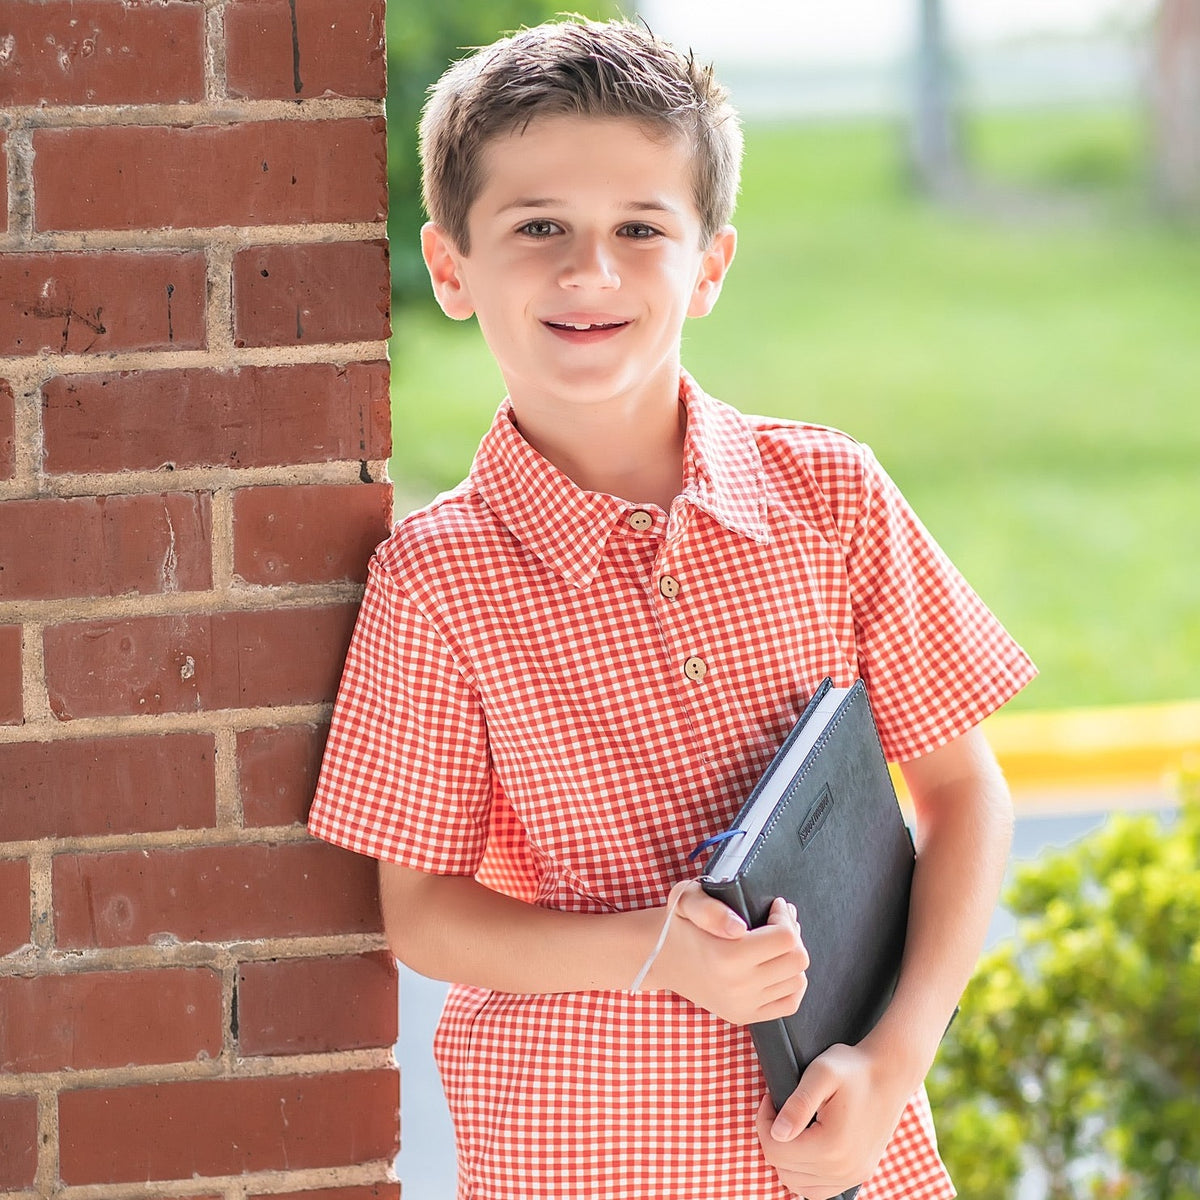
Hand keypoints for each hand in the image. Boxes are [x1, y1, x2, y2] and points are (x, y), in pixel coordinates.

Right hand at [643, 884, 807, 1025]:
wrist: (662, 958)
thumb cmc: (679, 924)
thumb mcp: (685, 900)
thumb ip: (709, 909)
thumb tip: (738, 927)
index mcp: (725, 957)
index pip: (786, 939)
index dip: (784, 917)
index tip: (772, 907)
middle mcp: (737, 987)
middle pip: (798, 960)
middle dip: (793, 935)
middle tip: (775, 922)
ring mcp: (743, 1005)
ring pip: (798, 981)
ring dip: (791, 958)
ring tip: (772, 943)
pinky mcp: (745, 1016)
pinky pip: (790, 1003)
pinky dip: (789, 983)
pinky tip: (773, 966)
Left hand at [754, 1043, 909, 1198]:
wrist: (890, 1073)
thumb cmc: (854, 1068)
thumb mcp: (821, 1073)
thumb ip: (797, 1104)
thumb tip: (778, 1133)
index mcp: (831, 1145)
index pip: (774, 1150)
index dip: (763, 1122)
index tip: (770, 1098)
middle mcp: (844, 1169)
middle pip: (783, 1169)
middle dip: (773, 1139)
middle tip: (780, 1110)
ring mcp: (853, 1175)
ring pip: (798, 1184)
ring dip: (787, 1158)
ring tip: (793, 1126)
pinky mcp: (859, 1174)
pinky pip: (819, 1190)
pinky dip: (804, 1174)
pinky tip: (805, 1147)